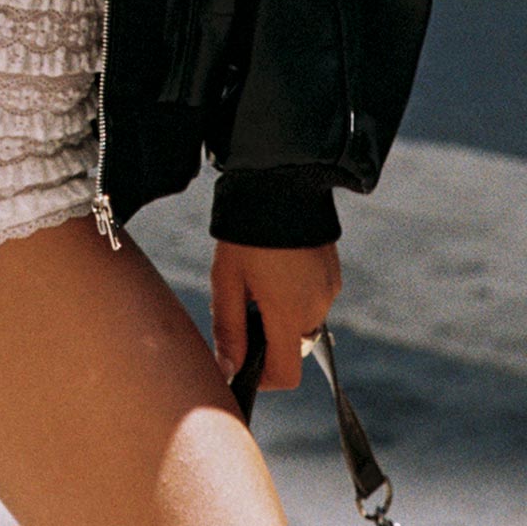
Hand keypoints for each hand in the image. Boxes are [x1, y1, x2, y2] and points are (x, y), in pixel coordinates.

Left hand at [210, 239, 341, 392]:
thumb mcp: (227, 279)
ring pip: (301, 320)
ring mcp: (329, 289)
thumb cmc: (247, 232)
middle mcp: (317, 307)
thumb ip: (228, 328)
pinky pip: (312, 298)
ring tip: (257, 274)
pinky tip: (276, 263)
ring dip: (280, 311)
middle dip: (266, 334)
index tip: (241, 359)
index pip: (286, 375)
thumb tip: (228, 369)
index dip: (261, 378)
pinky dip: (294, 293)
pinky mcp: (333, 273)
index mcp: (289, 314)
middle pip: (291, 345)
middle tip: (241, 298)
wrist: (282, 182)